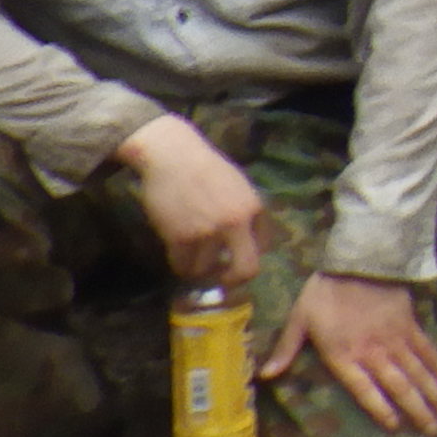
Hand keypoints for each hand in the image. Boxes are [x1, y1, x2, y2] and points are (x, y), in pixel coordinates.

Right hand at [117, 114, 268, 288]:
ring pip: (206, 270)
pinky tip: (180, 255)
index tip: (237, 257)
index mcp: (254, 209)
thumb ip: (249, 215)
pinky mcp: (180, 237)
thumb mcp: (240, 188)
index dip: (250, 254)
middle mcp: (235, 223)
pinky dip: (181, 264)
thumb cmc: (207, 169)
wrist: (173, 157)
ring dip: (200, 269)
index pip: (263, 247)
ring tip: (194, 259)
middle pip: (245, 270)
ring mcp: (207, 232)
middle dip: (234, 280)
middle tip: (223, 279)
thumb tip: (255, 246)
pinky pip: (183, 264)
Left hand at [267, 271, 436, 435]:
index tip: (396, 428)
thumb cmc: (326, 292)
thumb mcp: (299, 318)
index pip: (366, 389)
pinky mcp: (411, 327)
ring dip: (434, 396)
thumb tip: (265, 375)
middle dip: (418, 411)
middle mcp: (375, 353)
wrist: (360, 260)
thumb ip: (286, 348)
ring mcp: (397, 341)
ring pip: (419, 373)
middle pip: (401, 386)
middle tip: (434, 432)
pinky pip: (429, 352)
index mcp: (346, 355)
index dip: (381, 409)